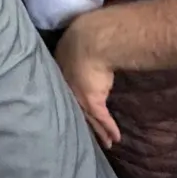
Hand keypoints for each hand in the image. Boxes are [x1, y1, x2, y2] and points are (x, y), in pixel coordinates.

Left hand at [53, 10, 120, 149]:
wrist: (90, 40)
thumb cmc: (82, 35)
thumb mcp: (74, 42)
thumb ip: (76, 48)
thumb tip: (83, 43)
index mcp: (60, 70)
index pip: (64, 90)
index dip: (68, 100)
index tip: (70, 108)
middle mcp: (67, 87)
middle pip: (74, 108)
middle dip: (81, 121)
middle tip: (84, 133)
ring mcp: (78, 96)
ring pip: (88, 118)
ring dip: (98, 130)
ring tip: (105, 142)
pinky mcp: (92, 102)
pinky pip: (102, 119)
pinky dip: (109, 129)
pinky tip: (115, 138)